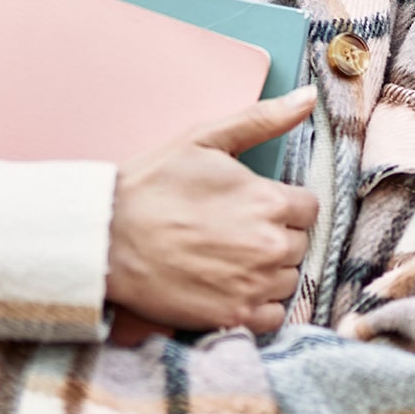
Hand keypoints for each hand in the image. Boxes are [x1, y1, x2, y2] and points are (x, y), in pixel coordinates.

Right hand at [107, 85, 319, 334]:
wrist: (106, 238)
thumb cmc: (151, 186)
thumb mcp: (204, 139)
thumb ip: (262, 119)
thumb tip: (308, 97)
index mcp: (269, 200)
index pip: (307, 208)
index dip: (279, 204)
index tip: (251, 206)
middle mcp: (270, 246)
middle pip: (299, 244)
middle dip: (273, 235)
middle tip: (232, 230)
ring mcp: (253, 285)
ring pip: (287, 279)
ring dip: (267, 270)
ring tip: (226, 257)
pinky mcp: (235, 317)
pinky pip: (274, 315)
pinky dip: (258, 304)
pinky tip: (229, 286)